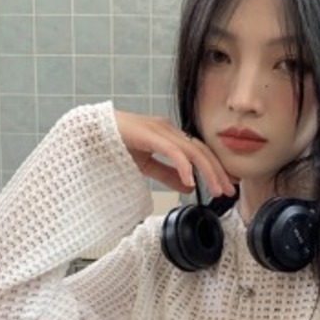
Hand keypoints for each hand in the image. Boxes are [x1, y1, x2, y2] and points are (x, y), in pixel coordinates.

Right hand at [113, 110, 235, 198]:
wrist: (89, 132)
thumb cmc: (114, 144)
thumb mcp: (146, 165)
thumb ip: (167, 174)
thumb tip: (189, 186)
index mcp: (169, 135)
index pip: (199, 151)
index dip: (216, 167)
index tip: (229, 182)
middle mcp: (168, 129)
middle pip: (201, 150)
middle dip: (218, 171)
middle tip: (230, 190)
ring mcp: (159, 130)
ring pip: (192, 150)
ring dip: (207, 171)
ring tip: (216, 190)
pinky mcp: (149, 134)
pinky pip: (172, 151)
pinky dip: (184, 166)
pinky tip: (190, 181)